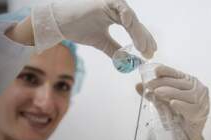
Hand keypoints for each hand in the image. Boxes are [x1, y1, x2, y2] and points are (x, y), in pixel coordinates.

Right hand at [31, 0, 156, 57]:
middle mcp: (116, 8)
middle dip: (144, 38)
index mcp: (116, 16)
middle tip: (151, 52)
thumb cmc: (79, 29)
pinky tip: (131, 24)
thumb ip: (116, 51)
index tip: (150, 53)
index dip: (143, 41)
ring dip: (138, 33)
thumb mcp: (102, 43)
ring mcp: (111, 3)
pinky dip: (126, 15)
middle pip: (136, 24)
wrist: (59, 23)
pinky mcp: (105, 1)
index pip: (134, 29)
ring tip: (144, 47)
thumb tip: (130, 62)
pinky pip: (119, 7)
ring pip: (130, 18)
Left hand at [136, 65, 209, 139]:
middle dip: (164, 82)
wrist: (188, 134)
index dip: (167, 71)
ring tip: (158, 92)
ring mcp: (201, 101)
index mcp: (189, 82)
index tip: (156, 71)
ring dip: (171, 92)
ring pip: (186, 94)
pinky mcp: (200, 113)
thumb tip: (138, 86)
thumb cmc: (178, 114)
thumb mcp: (163, 101)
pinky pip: (191, 108)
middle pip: (180, 83)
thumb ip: (153, 94)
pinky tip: (173, 103)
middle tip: (150, 85)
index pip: (177, 73)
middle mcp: (197, 89)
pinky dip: (181, 105)